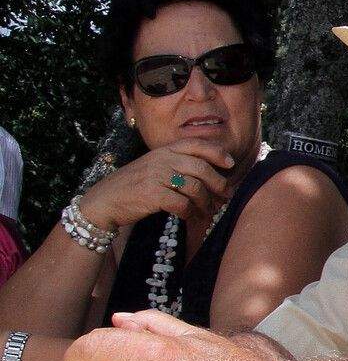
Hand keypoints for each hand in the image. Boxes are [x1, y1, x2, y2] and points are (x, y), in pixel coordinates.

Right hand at [76, 139, 236, 229]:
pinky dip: (190, 212)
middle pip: (202, 168)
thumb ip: (177, 165)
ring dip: (206, 202)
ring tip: (207, 211)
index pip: (196, 145)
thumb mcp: (154, 166)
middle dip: (219, 183)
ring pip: (195, 187)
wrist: (103, 201)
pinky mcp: (152, 194)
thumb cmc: (134, 186)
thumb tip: (211, 176)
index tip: (231, 164)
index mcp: (164, 150)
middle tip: (226, 196)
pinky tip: (189, 216)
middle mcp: (162, 159)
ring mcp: (156, 175)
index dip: (217, 153)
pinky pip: (182, 203)